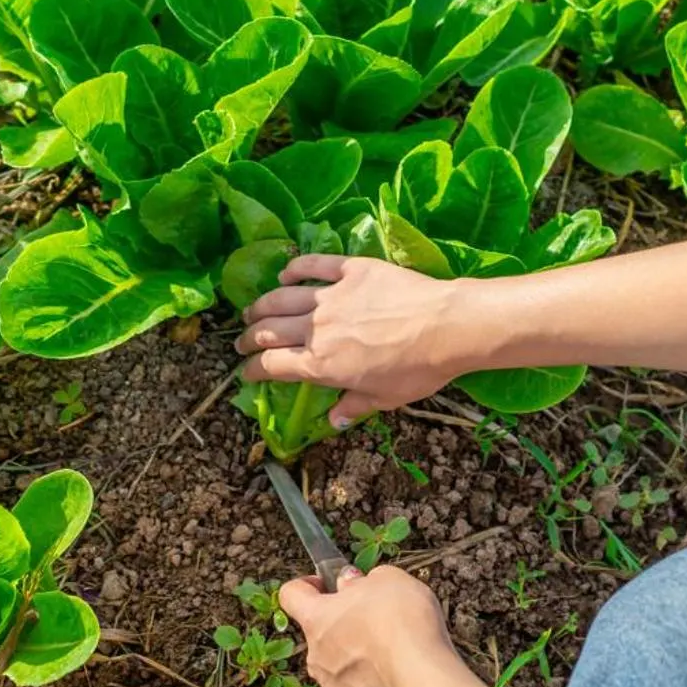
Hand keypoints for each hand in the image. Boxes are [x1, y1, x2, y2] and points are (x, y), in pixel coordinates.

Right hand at [237, 256, 471, 427]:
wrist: (445, 326)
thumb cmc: (417, 369)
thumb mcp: (384, 398)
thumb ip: (354, 406)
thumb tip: (333, 421)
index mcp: (320, 364)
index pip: (273, 366)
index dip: (254, 370)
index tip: (247, 372)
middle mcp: (316, 329)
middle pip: (270, 331)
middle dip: (249, 337)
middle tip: (241, 340)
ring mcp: (331, 296)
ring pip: (282, 297)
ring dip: (262, 304)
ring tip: (252, 309)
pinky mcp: (351, 270)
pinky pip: (314, 265)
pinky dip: (295, 268)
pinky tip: (285, 272)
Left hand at [281, 566, 455, 686]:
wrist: (421, 675)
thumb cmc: (402, 621)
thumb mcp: (389, 580)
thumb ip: (362, 582)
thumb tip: (351, 585)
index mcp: (318, 619)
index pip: (292, 596)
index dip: (306, 586)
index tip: (325, 585)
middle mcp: (316, 657)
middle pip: (321, 639)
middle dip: (344, 630)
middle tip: (378, 624)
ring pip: (340, 674)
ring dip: (359, 665)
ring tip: (394, 659)